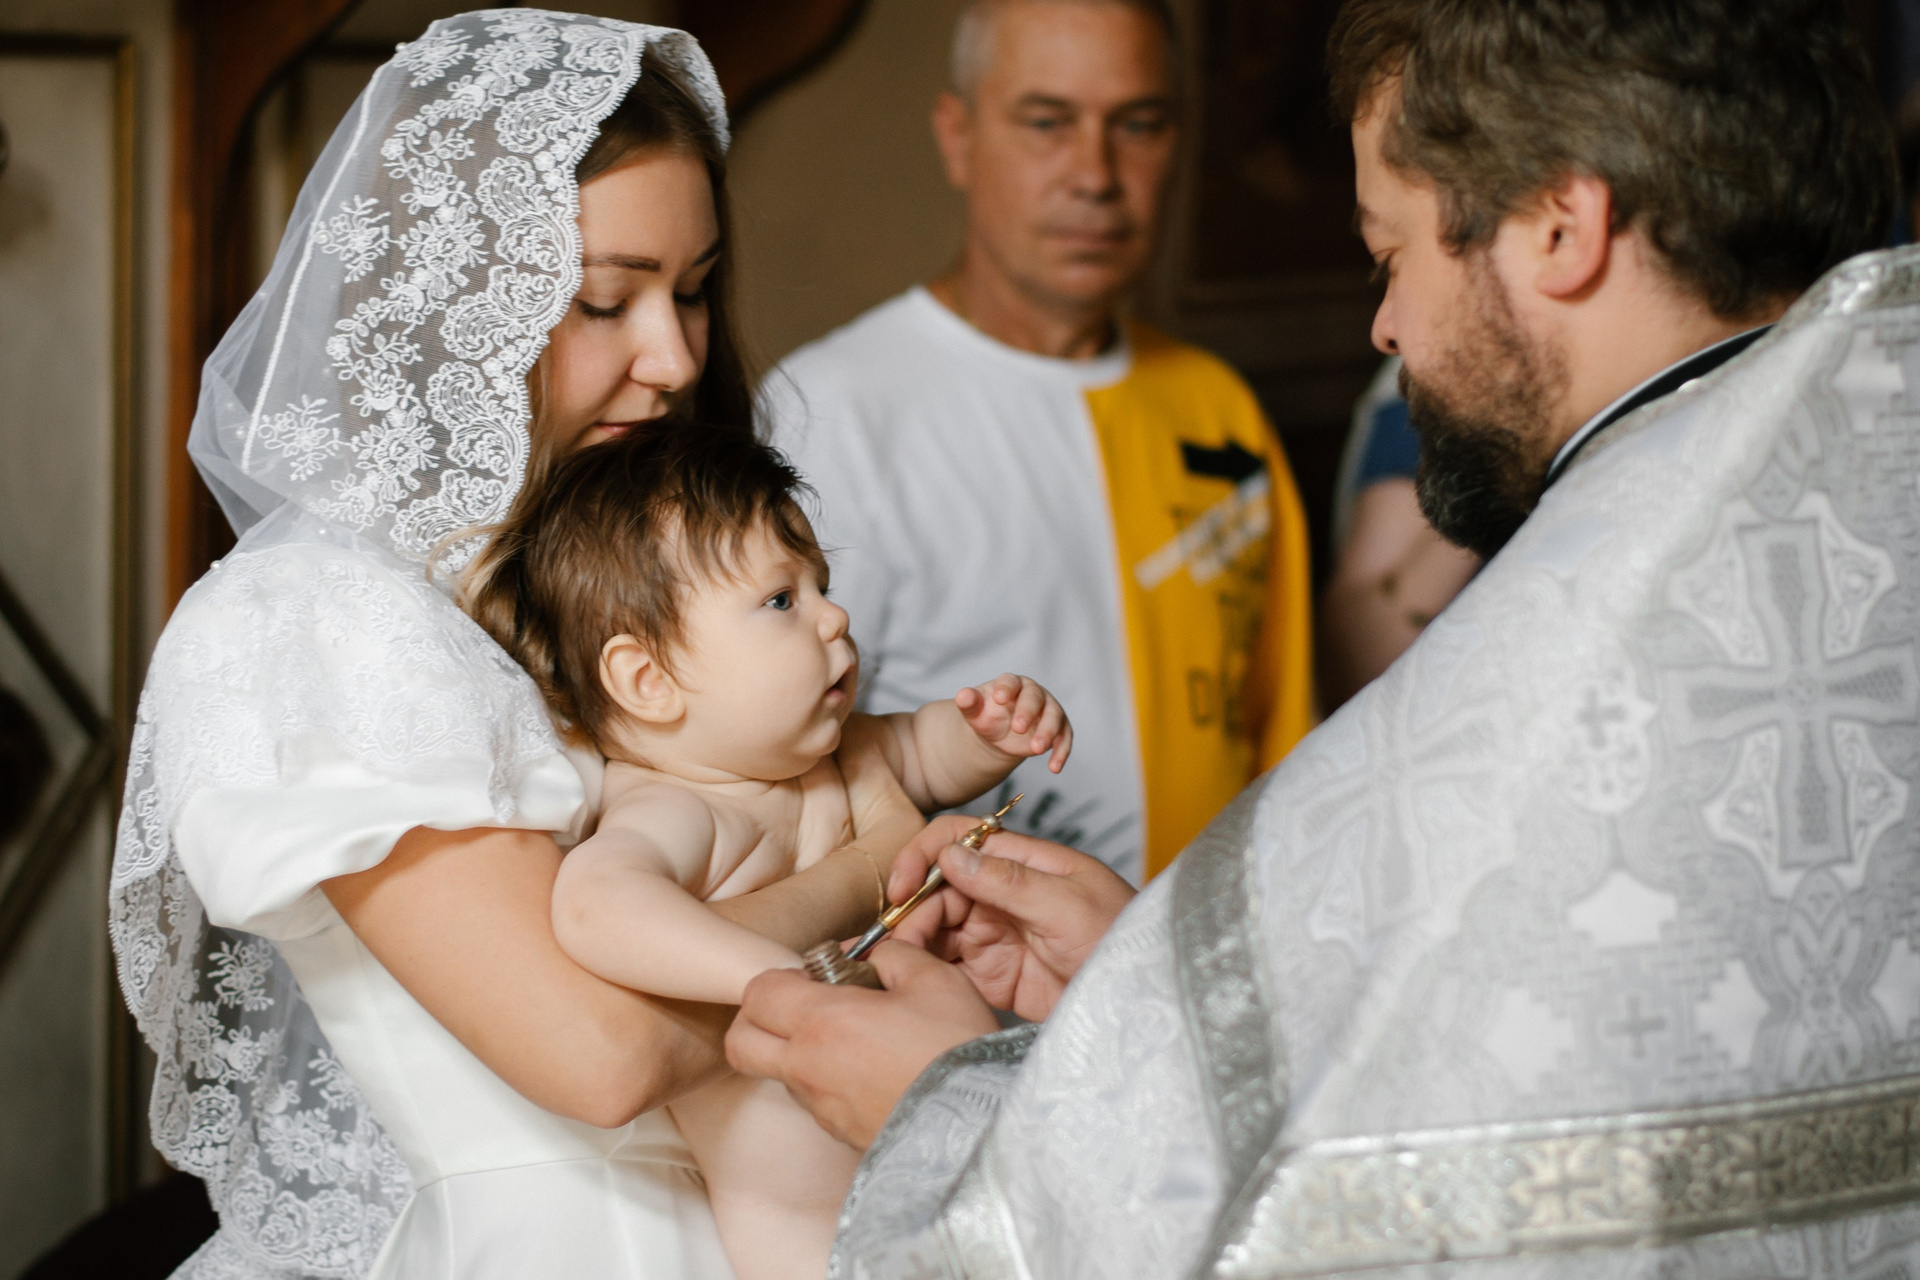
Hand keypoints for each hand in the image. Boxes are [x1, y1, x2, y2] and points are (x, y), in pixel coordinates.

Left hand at [726, 941, 999, 1148]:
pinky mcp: (839, 1134)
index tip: (817, 975)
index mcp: (821, 1022)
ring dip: (796, 1049)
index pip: (756, 993)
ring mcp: (820, 1108)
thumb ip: (893, 955)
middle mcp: (807, 1068)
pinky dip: (826, 1079)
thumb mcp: (934, 979)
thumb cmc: (955, 1049)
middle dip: (759, 1018)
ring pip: (777, 1072)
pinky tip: (871, 1069)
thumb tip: (875, 956)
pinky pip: (813, 1100)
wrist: (980, 1126)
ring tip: (852, 1037)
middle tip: (803, 1005)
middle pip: (741, 1042)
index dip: (780, 977)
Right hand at [885, 817, 1133, 1022]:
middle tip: (899, 941)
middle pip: (938, 889)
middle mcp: (1003, 895)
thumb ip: (1009, 881)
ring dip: (914, 943)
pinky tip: (916, 983)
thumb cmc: (1124, 939)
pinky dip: (927, 972)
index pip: (958, 841)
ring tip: (902, 966)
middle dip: (912, 910)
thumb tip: (951, 855)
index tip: (901, 887)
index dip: (923, 857)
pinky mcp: (993, 976)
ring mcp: (996, 935)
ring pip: (936, 929)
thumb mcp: (1069, 905)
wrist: (1142, 1002)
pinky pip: (948, 968)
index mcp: (1023, 863)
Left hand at [954, 674, 1071, 772]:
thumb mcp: (975, 712)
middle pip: (1035, 698)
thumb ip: (969, 703)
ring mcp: (1049, 710)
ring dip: (1047, 732)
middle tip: (1018, 728)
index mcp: (1012, 684)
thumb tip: (962, 696)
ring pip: (1054, 717)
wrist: (1000, 734)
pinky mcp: (1059, 729)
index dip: (1006, 688)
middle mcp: (1034, 693)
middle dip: (1027, 712)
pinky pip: (1064, 738)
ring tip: (1036, 749)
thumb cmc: (987, 716)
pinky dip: (1061, 752)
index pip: (1011, 682)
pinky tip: (1054, 768)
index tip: (999, 698)